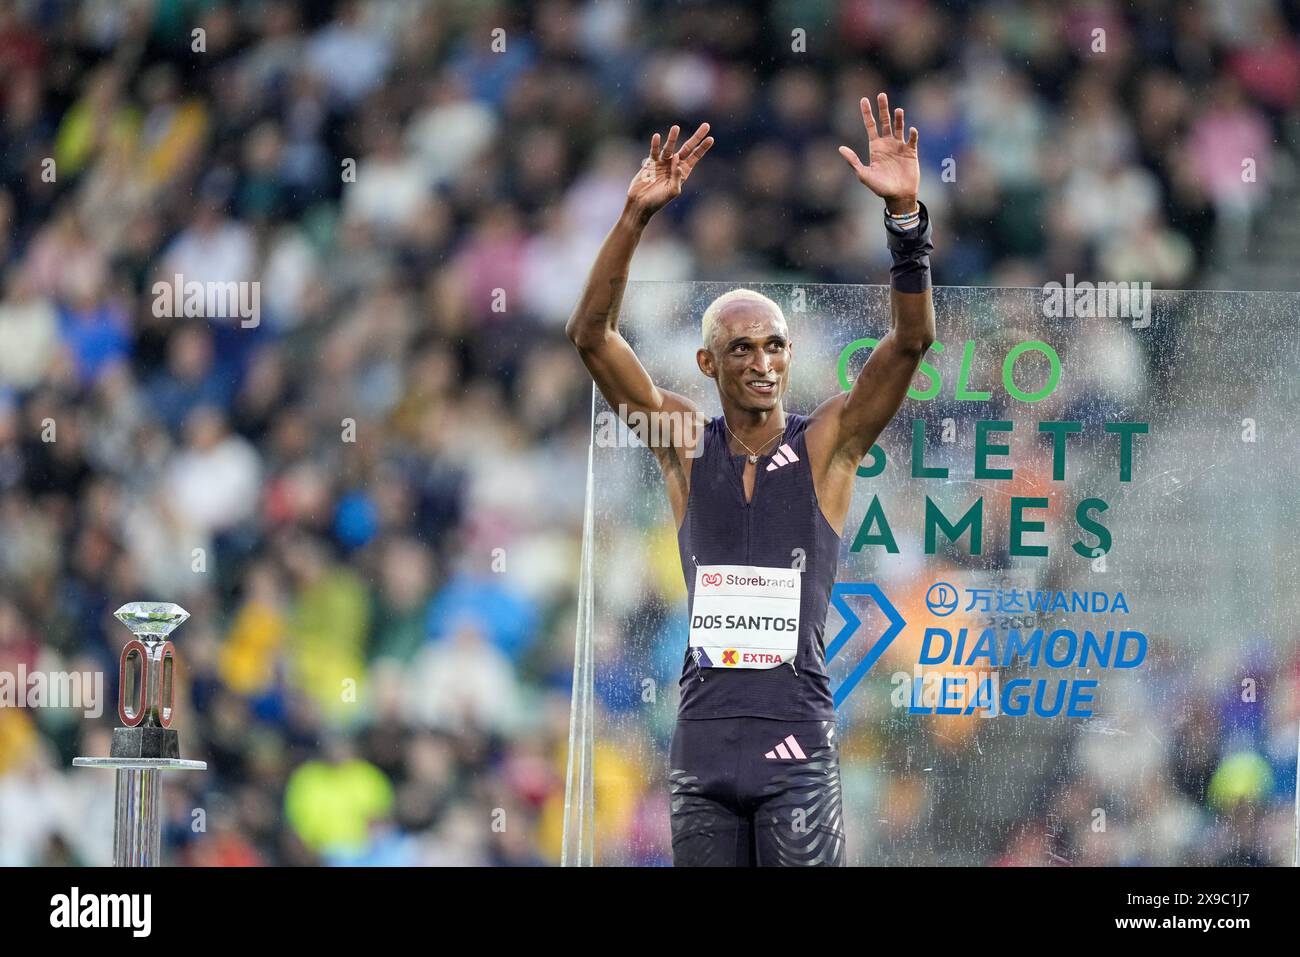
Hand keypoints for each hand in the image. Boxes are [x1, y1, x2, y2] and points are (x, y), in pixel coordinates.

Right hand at [626, 122, 713, 220]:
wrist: (640, 204)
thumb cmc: (657, 201)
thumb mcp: (672, 191)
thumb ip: (677, 177)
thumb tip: (678, 160)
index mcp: (682, 173)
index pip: (695, 157)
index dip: (703, 148)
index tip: (711, 138)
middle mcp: (674, 165)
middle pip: (687, 148)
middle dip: (697, 137)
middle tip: (706, 126)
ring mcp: (662, 162)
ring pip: (670, 147)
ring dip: (673, 138)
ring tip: (676, 127)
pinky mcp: (650, 163)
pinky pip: (654, 151)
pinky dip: (655, 144)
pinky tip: (657, 136)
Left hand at [838, 93, 919, 213]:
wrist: (898, 196)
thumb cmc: (880, 187)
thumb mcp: (864, 175)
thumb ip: (853, 161)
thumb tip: (840, 148)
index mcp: (875, 147)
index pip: (870, 125)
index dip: (867, 113)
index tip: (864, 99)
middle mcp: (887, 143)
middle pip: (884, 121)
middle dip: (883, 108)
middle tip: (881, 95)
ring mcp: (899, 146)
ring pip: (899, 127)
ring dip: (898, 118)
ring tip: (897, 110)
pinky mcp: (911, 152)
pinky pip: (912, 139)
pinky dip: (912, 134)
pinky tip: (911, 130)